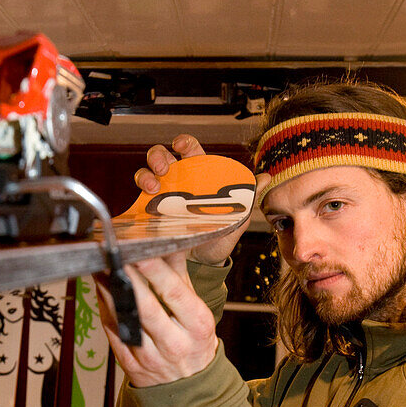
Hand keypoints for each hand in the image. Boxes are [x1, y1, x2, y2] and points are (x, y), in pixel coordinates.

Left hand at [95, 252, 217, 387]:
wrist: (189, 388)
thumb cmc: (193, 343)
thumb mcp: (197, 311)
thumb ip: (180, 278)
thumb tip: (169, 244)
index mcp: (197, 326)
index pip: (174, 292)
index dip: (154, 271)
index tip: (138, 251)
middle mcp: (175, 343)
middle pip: (146, 307)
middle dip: (126, 279)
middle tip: (111, 255)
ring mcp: (151, 357)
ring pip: (125, 320)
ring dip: (108, 291)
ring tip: (100, 268)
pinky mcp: (131, 365)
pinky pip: (113, 333)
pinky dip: (105, 310)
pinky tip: (101, 292)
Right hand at [133, 134, 246, 266]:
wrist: (205, 264)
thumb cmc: (220, 236)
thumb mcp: (237, 216)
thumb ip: (249, 196)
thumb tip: (266, 177)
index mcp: (200, 175)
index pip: (190, 149)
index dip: (184, 142)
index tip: (181, 146)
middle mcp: (178, 181)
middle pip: (162, 156)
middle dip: (159, 156)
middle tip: (164, 168)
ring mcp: (162, 195)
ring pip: (147, 172)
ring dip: (146, 174)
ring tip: (153, 186)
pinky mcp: (150, 212)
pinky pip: (139, 198)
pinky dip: (139, 195)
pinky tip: (146, 200)